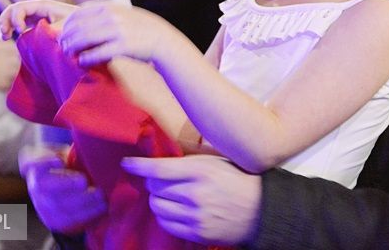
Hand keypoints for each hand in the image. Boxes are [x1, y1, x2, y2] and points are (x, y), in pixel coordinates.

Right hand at [0, 0, 77, 39]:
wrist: (87, 28)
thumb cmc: (78, 26)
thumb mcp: (65, 28)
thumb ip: (49, 30)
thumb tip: (33, 35)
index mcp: (44, 5)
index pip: (21, 7)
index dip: (16, 18)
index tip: (20, 31)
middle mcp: (38, 8)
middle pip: (13, 8)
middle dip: (5, 20)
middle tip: (4, 35)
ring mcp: (36, 14)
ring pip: (14, 15)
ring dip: (6, 24)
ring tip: (5, 37)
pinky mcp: (37, 22)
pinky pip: (20, 22)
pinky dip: (12, 28)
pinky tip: (11, 38)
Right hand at [19, 145, 106, 233]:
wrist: (67, 189)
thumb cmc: (70, 163)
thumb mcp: (67, 151)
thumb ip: (73, 149)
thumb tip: (88, 142)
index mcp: (35, 164)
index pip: (30, 163)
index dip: (42, 163)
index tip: (58, 161)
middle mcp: (35, 186)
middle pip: (43, 187)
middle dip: (65, 184)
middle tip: (84, 181)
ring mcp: (42, 205)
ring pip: (57, 206)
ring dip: (81, 201)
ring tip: (99, 194)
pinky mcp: (54, 220)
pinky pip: (68, 221)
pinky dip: (87, 214)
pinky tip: (101, 206)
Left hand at [59, 0, 169, 66]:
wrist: (162, 39)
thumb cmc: (139, 28)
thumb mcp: (122, 12)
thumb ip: (103, 13)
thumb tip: (78, 18)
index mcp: (111, 7)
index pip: (80, 12)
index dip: (68, 23)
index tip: (63, 32)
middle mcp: (112, 17)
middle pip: (79, 26)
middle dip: (67, 37)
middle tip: (62, 46)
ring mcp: (118, 31)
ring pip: (85, 39)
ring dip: (73, 48)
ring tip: (69, 54)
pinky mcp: (123, 47)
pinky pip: (98, 53)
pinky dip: (86, 58)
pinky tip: (82, 61)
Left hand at [121, 155, 260, 244]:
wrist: (261, 210)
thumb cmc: (238, 179)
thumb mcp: (216, 161)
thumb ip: (189, 158)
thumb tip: (161, 156)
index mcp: (201, 170)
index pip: (158, 168)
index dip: (138, 165)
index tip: (127, 163)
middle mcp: (195, 193)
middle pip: (154, 187)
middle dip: (154, 182)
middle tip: (161, 179)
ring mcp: (195, 216)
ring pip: (157, 206)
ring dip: (158, 199)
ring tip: (169, 195)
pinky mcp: (197, 233)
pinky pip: (166, 224)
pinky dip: (165, 216)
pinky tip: (175, 209)